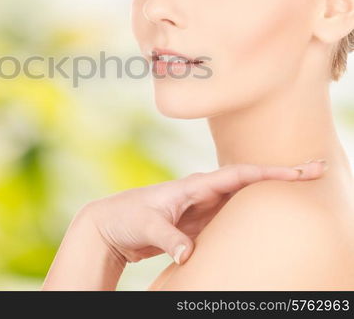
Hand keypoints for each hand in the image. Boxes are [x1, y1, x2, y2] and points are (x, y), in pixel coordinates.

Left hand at [82, 159, 327, 265]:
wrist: (108, 225)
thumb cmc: (125, 217)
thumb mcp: (144, 226)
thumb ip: (168, 238)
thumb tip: (190, 253)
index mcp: (192, 186)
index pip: (238, 174)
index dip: (271, 172)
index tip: (301, 170)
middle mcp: (200, 192)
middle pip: (247, 181)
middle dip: (280, 175)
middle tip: (315, 171)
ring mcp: (200, 206)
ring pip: (240, 198)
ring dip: (267, 193)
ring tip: (298, 188)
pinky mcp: (196, 222)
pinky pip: (228, 216)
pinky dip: (247, 215)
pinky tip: (261, 217)